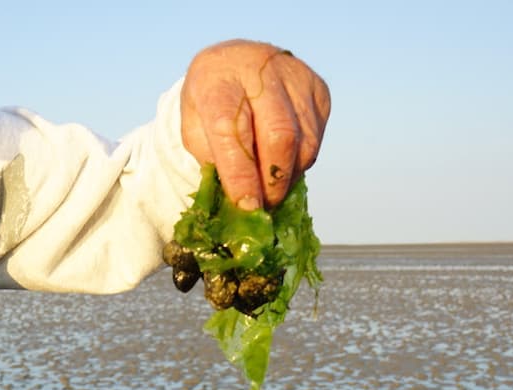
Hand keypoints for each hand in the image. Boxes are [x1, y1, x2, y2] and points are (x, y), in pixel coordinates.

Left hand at [180, 40, 330, 209]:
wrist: (235, 62)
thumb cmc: (211, 102)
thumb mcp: (194, 126)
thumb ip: (211, 159)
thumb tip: (241, 198)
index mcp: (219, 80)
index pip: (232, 130)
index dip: (240, 173)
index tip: (246, 205)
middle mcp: (260, 71)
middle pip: (279, 134)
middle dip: (273, 181)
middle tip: (264, 205)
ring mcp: (295, 76)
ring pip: (304, 140)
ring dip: (289, 176)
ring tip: (272, 191)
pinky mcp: (318, 88)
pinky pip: (316, 136)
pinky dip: (301, 162)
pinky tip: (284, 166)